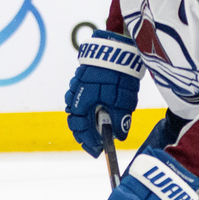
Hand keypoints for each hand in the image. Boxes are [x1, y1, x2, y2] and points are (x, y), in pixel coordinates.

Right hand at [65, 30, 144, 157]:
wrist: (114, 48)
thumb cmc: (118, 75)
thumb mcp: (123, 100)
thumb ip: (120, 120)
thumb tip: (119, 136)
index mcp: (83, 106)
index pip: (82, 131)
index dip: (89, 143)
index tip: (98, 152)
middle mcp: (75, 98)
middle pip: (76, 123)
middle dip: (85, 136)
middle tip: (96, 145)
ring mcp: (76, 88)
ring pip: (75, 111)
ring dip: (84, 122)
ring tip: (95, 129)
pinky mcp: (80, 80)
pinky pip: (78, 99)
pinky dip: (85, 109)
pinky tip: (95, 109)